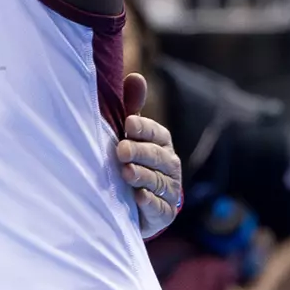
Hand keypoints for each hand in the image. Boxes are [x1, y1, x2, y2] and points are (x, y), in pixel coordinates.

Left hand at [118, 72, 183, 237]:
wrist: (136, 206)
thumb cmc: (132, 161)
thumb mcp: (130, 135)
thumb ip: (132, 108)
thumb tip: (136, 76)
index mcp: (161, 143)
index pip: (156, 133)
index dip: (143, 129)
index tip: (127, 125)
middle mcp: (169, 165)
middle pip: (157, 157)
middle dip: (139, 152)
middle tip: (121, 150)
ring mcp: (168, 190)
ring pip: (157, 181)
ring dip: (142, 176)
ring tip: (125, 173)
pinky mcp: (163, 214)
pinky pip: (159, 208)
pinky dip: (149, 203)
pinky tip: (138, 198)